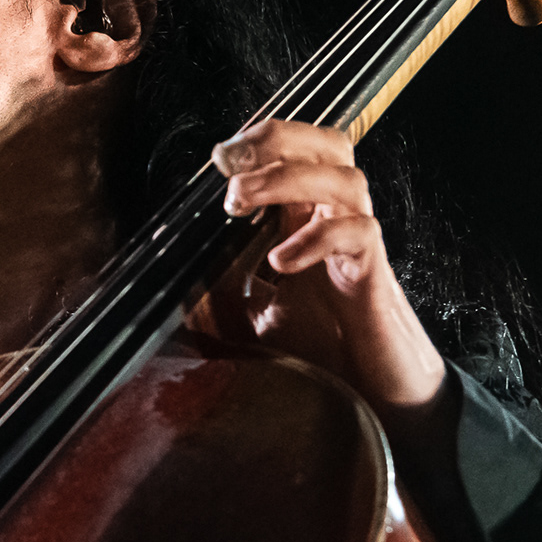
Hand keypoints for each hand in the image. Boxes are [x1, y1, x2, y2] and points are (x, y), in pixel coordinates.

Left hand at [209, 118, 447, 422]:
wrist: (375, 403)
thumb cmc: (319, 355)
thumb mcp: (247, 316)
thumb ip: (214, 289)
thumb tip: (165, 276)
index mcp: (305, 223)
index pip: (294, 154)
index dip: (260, 140)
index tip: (218, 157)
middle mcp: (335, 224)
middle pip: (330, 145)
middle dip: (280, 138)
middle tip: (229, 159)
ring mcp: (358, 249)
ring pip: (346, 180)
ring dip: (288, 178)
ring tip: (239, 202)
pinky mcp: (374, 280)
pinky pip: (360, 236)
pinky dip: (317, 239)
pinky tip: (281, 262)